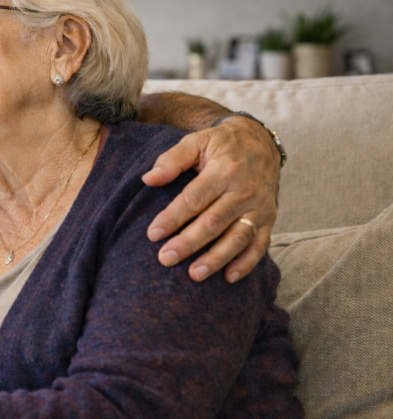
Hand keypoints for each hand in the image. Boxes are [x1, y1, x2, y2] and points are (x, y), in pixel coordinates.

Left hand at [142, 116, 279, 282]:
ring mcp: (260, 207)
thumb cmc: (221, 145)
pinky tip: (228, 277)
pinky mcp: (270, 218)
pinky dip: (246, 263)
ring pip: (237, 237)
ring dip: (216, 258)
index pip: (194, 199)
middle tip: (165, 259)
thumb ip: (172, 159)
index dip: (172, 218)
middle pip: (213, 222)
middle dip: (188, 243)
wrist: (260, 142)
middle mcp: (244, 191)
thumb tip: (148, 179)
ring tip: (193, 274)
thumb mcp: (196, 141)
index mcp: (224, 170)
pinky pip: (260, 244)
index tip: (153, 234)